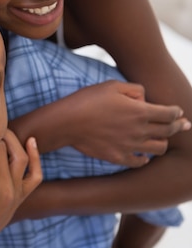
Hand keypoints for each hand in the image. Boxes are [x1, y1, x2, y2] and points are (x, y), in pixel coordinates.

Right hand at [70, 80, 189, 166]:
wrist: (67, 122)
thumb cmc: (88, 100)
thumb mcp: (112, 85)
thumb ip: (135, 89)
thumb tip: (145, 98)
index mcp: (140, 111)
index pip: (170, 114)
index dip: (177, 113)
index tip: (178, 112)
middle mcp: (140, 130)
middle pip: (169, 131)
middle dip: (178, 126)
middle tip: (183, 125)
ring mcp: (130, 146)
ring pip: (159, 149)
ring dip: (162, 142)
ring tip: (161, 139)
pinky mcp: (119, 158)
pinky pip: (141, 162)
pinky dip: (145, 158)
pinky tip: (143, 154)